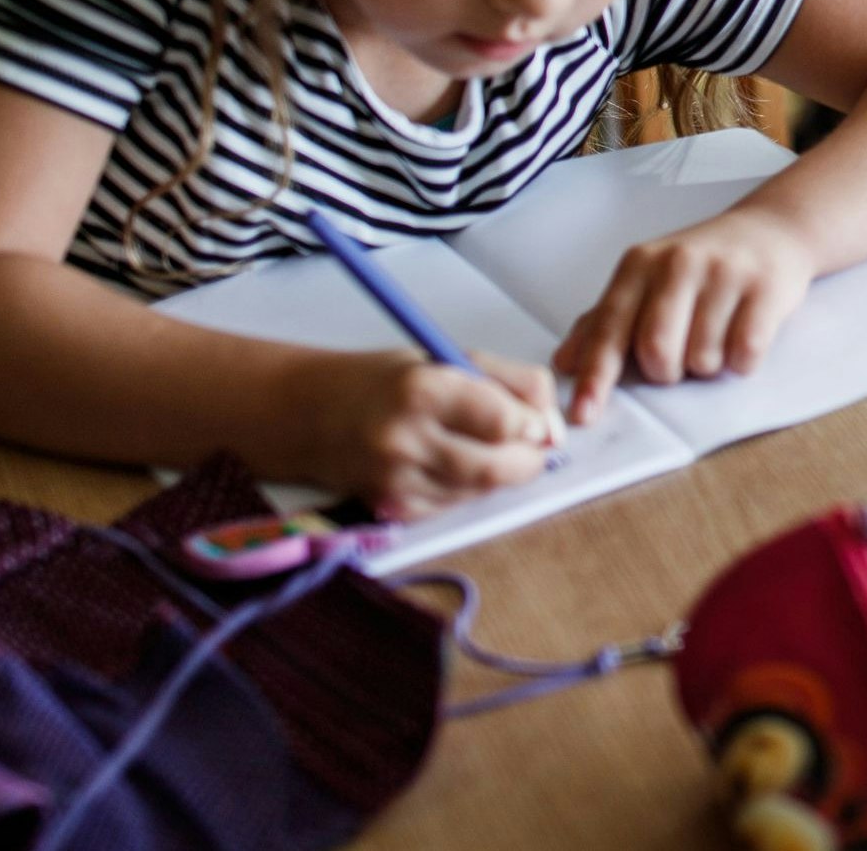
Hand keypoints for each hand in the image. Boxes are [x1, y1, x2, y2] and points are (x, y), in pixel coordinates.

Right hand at [303, 347, 561, 519]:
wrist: (311, 415)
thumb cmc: (389, 380)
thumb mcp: (451, 357)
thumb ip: (513, 384)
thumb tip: (554, 427)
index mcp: (423, 389)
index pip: (504, 422)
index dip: (534, 425)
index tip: (538, 422)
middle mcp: (405, 439)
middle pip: (497, 467)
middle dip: (527, 459)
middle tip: (530, 445)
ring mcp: (396, 480)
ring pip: (481, 490)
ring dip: (498, 473)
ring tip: (479, 445)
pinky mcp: (392, 509)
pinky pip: (455, 505)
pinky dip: (467, 488)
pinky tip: (448, 463)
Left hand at [552, 206, 820, 423]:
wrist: (772, 230)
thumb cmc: (701, 265)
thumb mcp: (647, 281)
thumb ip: (604, 321)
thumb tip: (564, 363)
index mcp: (640, 264)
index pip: (609, 329)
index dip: (596, 376)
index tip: (583, 415)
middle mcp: (678, 262)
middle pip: (656, 351)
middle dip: (667, 372)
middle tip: (681, 354)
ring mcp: (724, 272)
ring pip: (703, 360)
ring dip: (707, 365)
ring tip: (717, 335)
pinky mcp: (766, 288)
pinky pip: (745, 354)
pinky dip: (741, 361)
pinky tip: (742, 334)